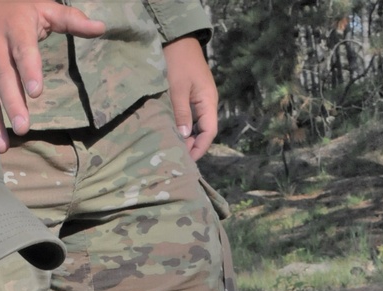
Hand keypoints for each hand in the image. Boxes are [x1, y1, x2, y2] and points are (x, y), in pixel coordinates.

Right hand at [0, 0, 105, 148]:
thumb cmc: (11, 12)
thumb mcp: (39, 8)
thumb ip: (69, 19)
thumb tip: (100, 27)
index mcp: (15, 27)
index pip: (23, 50)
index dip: (29, 69)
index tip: (36, 92)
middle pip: (2, 77)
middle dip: (12, 103)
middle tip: (23, 128)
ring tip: (3, 145)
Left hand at [162, 35, 217, 159]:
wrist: (176, 37)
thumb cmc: (178, 60)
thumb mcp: (177, 88)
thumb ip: (181, 112)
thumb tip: (185, 136)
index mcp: (208, 101)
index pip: (209, 132)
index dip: (199, 148)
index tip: (187, 160)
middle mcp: (207, 102)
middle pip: (204, 131)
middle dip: (192, 145)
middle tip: (176, 156)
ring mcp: (199, 99)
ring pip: (197, 125)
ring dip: (187, 137)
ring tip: (174, 147)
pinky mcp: (191, 96)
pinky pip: (190, 117)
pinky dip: (183, 127)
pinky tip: (173, 133)